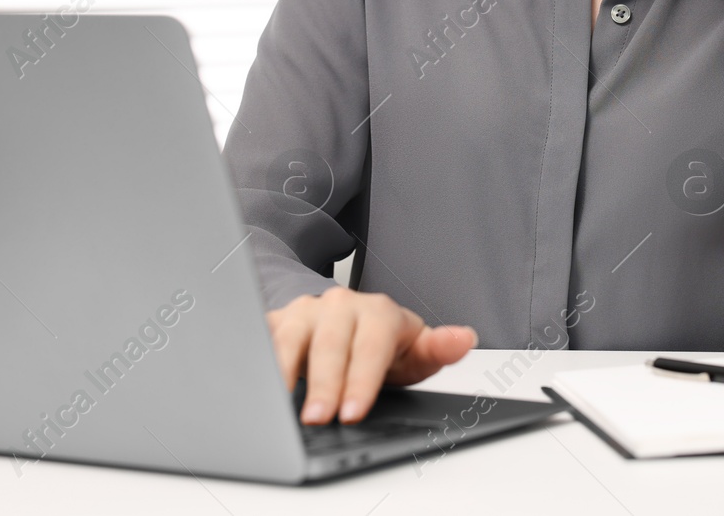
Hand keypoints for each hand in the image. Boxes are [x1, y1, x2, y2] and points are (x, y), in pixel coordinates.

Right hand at [267, 286, 478, 423]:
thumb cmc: (385, 344)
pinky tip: (258, 384)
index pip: (370, 346)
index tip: (354, 412)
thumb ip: (439, 349)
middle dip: (323, 384)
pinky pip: (263, 337)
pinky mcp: (276, 319)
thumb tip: (465, 338)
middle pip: (329, 343)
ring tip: (284, 407)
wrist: (350, 322)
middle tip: (319, 419)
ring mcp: (305, 310)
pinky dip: (258, 359)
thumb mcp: (415, 350)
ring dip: (285, 372)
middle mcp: (340, 304)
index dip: (362, 380)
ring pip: (292, 337)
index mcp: (378, 312)